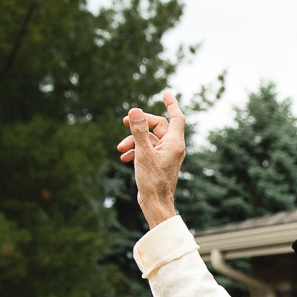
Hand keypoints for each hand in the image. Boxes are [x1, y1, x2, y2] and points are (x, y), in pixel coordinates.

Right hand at [116, 90, 186, 226]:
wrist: (155, 204)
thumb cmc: (153, 181)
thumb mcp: (143, 153)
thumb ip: (139, 131)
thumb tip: (134, 111)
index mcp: (174, 143)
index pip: (175, 117)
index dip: (171, 103)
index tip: (165, 92)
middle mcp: (172, 147)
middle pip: (158, 125)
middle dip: (139, 124)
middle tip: (123, 122)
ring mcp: (165, 155)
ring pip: (149, 138)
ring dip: (133, 140)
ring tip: (120, 148)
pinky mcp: (157, 162)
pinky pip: (146, 149)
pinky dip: (135, 150)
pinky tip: (123, 157)